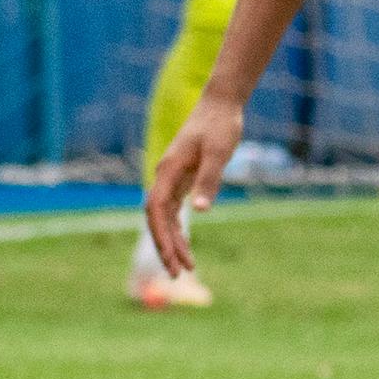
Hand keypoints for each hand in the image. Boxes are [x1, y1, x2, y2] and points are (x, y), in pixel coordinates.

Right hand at [144, 96, 244, 283]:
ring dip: (174, 241)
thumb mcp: (218, 153)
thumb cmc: (220, 125)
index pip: (156, 211)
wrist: (221, 104)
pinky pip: (175, 209)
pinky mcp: (183, 178)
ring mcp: (172, 178)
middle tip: (179, 274)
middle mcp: (165, 176)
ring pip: (166, 217)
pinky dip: (180, 228)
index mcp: (168, 171)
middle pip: (158, 219)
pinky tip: (187, 244)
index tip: (173, 259)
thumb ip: (209, 181)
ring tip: (187, 266)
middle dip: (166, 247)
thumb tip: (200, 211)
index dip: (162, 237)